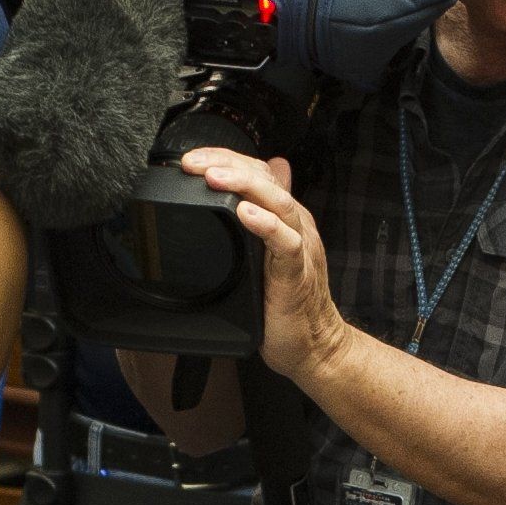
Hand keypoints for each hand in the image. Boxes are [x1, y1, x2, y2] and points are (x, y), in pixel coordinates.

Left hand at [178, 147, 353, 385]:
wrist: (314, 346)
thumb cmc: (286, 304)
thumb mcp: (264, 257)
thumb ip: (255, 226)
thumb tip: (237, 201)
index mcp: (285, 218)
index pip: (259, 172)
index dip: (227, 158)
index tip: (191, 159)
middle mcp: (296, 225)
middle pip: (267, 179)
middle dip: (228, 164)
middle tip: (193, 162)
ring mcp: (300, 246)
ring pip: (279, 202)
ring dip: (244, 185)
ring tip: (214, 178)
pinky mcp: (297, 273)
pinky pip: (287, 242)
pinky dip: (266, 225)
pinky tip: (245, 213)